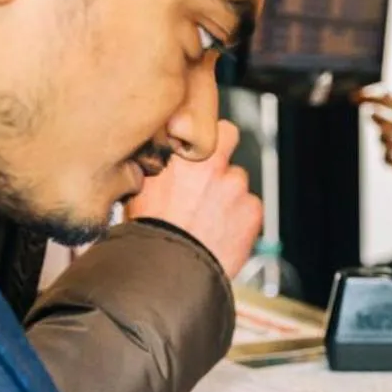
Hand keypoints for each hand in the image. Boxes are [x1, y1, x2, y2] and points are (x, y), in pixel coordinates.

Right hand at [126, 120, 261, 277]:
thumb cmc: (150, 235)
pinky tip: (222, 231)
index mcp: (181, 155)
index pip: (200, 121)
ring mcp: (235, 186)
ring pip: (239, 179)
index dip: (199, 135)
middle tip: (212, 169)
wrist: (171, 269)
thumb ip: (155, 168)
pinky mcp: (253, 210)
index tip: (197, 144)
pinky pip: (251, 206)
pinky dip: (242, 217)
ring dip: (230, 192)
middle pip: (229, 136)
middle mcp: (211, 164)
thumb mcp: (139, 191)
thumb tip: (153, 159)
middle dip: (223, 148)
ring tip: (210, 216)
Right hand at [361, 93, 391, 188]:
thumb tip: (380, 92)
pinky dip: (390, 155)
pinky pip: (385, 158)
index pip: (383, 104)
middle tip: (380, 118)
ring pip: (381, 140)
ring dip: (387, 138)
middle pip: (379, 121)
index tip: (354, 97)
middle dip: (377, 119)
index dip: (368, 99)